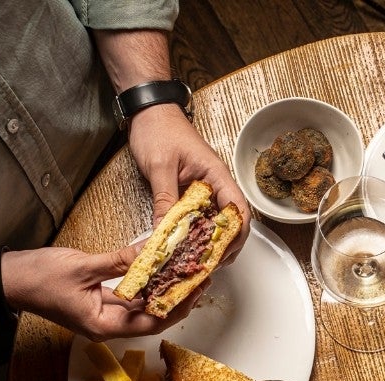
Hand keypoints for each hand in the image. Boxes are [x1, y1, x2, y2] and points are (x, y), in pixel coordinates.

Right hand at [2, 245, 202, 340]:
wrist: (9, 279)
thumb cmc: (38, 277)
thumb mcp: (84, 266)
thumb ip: (120, 262)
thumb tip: (151, 252)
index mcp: (103, 325)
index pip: (152, 321)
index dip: (178, 305)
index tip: (197, 288)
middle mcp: (107, 326)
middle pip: (153, 317)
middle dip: (178, 300)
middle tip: (200, 279)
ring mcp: (104, 316)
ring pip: (144, 308)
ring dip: (165, 292)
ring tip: (187, 274)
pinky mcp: (100, 304)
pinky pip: (131, 299)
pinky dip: (147, 287)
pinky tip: (161, 273)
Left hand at [127, 104, 250, 261]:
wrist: (147, 111)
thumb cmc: (157, 129)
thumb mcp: (160, 167)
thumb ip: (165, 200)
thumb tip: (165, 233)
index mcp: (217, 174)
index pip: (238, 209)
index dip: (235, 234)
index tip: (223, 253)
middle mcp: (216, 184)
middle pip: (232, 221)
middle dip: (225, 245)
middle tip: (208, 265)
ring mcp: (205, 189)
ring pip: (216, 222)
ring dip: (210, 242)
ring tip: (197, 261)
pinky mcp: (192, 193)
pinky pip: (200, 218)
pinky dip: (195, 234)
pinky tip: (186, 245)